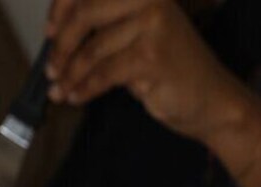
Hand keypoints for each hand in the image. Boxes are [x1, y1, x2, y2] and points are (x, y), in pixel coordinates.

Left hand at [45, 0, 248, 141]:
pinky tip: (75, 96)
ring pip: (92, 50)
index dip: (61, 9)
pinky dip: (85, 87)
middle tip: (51, 69)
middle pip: (86, 15)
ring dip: (71, 74)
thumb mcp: (138, 39)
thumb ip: (107, 29)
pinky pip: (104, 73)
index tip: (48, 33)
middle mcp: (149, 0)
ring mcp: (152, 26)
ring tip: (60, 89)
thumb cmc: (173, 72)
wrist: (212, 102)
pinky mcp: (151, 57)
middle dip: (61, 47)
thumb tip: (59, 36)